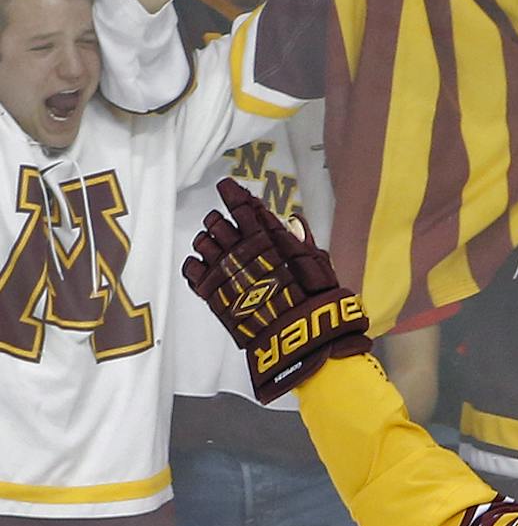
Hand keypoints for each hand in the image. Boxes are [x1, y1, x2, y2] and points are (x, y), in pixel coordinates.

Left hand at [183, 177, 369, 403]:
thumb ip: (302, 242)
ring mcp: (223, 269)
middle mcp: (240, 248)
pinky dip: (195, 266)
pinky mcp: (211, 291)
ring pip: (201, 241)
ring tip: (215, 249)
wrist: (298, 338)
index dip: (233, 194)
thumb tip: (292, 220)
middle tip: (224, 228)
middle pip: (215, 221)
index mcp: (266, 237)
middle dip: (218, 221)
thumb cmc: (316, 302)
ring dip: (207, 241)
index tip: (228, 187)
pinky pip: (191, 268)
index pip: (242, 206)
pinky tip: (204, 270)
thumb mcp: (319, 267)